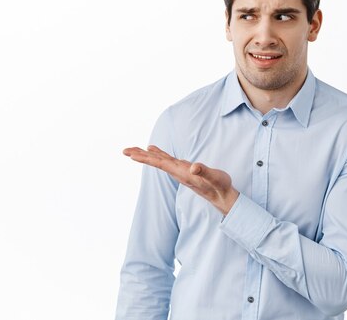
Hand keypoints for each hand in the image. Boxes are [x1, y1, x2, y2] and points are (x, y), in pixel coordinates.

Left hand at [123, 145, 239, 214]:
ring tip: (133, 150)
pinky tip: (152, 150)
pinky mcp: (184, 169)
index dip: (146, 158)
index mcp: (182, 173)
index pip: (161, 164)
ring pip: (159, 161)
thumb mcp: (215, 178)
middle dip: (140, 156)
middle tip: (124, 151)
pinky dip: (159, 154)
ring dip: (146, 155)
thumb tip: (193, 166)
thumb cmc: (220, 187)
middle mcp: (178, 172)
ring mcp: (180, 171)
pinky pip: (167, 160)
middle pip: (155, 162)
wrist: (222, 196)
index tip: (132, 155)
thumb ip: (204, 171)